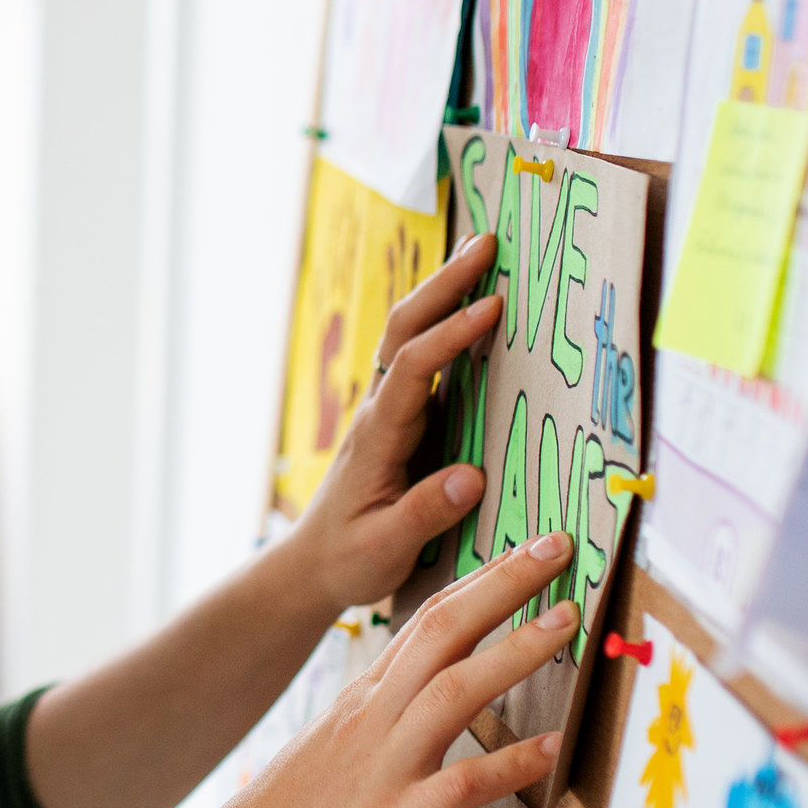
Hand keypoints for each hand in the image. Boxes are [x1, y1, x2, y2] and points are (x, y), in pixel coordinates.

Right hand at [175, 530, 574, 807]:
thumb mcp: (325, 755)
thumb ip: (373, 726)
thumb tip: (416, 708)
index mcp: (359, 702)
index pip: (424, 621)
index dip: (479, 581)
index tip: (524, 550)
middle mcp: (371, 721)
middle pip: (442, 631)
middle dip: (505, 583)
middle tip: (558, 545)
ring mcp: (381, 769)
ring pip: (454, 691)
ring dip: (514, 651)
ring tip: (566, 620)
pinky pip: (459, 785)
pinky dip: (509, 763)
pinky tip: (551, 748)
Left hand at [291, 228, 503, 612]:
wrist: (314, 564)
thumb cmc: (349, 559)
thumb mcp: (384, 548)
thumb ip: (425, 513)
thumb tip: (471, 477)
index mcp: (379, 435)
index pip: (414, 367)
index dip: (452, 335)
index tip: (492, 308)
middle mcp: (381, 410)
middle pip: (406, 328)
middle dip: (445, 283)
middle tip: (487, 243)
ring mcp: (390, 409)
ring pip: (412, 335)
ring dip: (446, 292)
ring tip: (484, 253)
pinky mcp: (403, 418)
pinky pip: (424, 358)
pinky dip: (448, 322)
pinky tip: (476, 307)